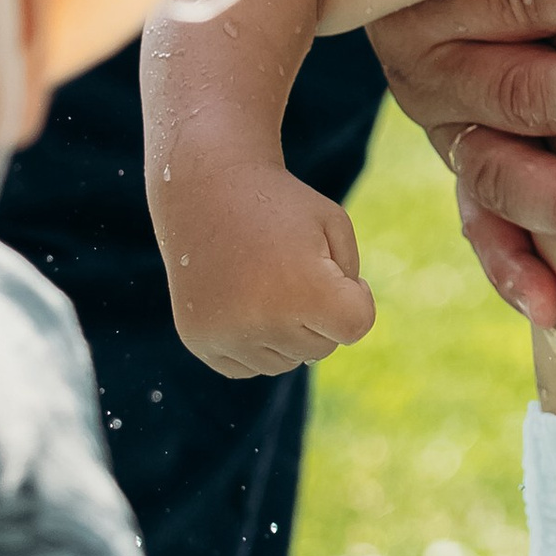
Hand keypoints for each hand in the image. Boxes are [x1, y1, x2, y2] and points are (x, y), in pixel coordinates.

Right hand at [165, 166, 374, 379]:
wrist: (204, 189)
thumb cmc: (280, 206)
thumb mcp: (334, 226)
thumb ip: (351, 285)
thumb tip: (329, 338)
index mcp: (304, 289)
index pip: (356, 326)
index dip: (354, 295)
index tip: (329, 265)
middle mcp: (262, 320)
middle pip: (322, 348)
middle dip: (317, 313)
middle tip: (289, 267)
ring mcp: (226, 334)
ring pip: (286, 361)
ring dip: (287, 331)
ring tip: (264, 282)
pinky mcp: (200, 341)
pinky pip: (249, 366)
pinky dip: (255, 341)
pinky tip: (242, 300)